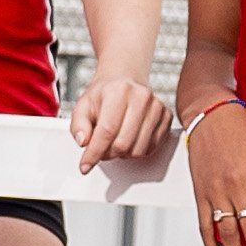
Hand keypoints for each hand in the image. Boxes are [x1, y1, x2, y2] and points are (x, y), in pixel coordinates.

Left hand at [69, 51, 169, 173]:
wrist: (124, 80)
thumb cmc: (104, 95)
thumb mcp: (83, 106)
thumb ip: (78, 125)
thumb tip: (84, 142)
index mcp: (118, 91)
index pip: (106, 131)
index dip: (94, 153)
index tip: (85, 166)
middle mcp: (141, 97)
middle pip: (123, 144)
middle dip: (108, 154)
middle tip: (101, 149)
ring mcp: (157, 106)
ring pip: (138, 150)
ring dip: (123, 154)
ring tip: (115, 142)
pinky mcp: (166, 116)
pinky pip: (152, 148)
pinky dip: (137, 150)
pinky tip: (129, 139)